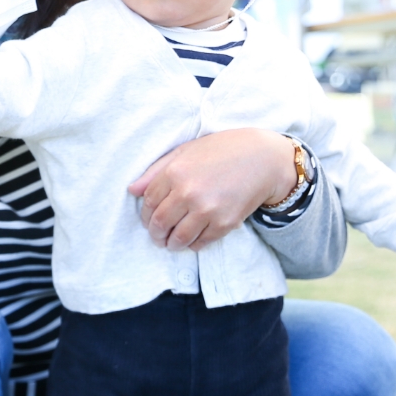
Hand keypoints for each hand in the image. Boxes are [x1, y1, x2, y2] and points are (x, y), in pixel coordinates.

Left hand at [127, 129, 296, 251]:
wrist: (262, 158)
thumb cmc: (221, 150)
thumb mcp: (184, 152)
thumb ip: (155, 171)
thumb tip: (132, 190)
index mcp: (175, 172)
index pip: (149, 202)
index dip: (145, 214)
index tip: (148, 219)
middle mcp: (188, 193)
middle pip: (160, 223)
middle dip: (155, 234)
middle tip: (157, 237)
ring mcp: (207, 210)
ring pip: (178, 237)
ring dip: (171, 244)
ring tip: (171, 244)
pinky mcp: (224, 223)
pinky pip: (201, 242)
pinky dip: (193, 245)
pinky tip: (191, 241)